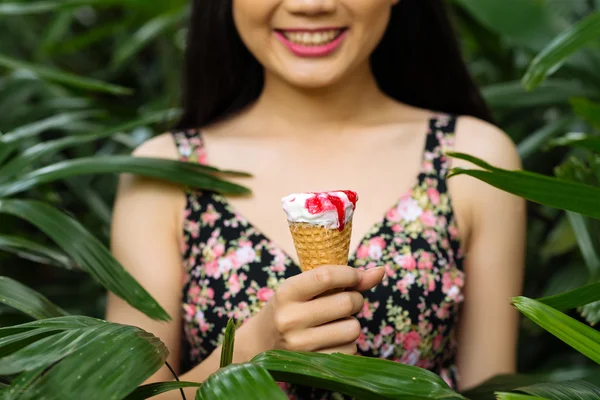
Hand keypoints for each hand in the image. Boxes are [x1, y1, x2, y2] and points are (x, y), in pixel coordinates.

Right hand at [251, 266, 384, 355]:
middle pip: (347, 303)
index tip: (357, 276)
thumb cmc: (289, 308)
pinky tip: (331, 340)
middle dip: (354, 299)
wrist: (259, 344)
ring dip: (351, 323)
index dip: (350, 274)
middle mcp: (291, 319)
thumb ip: (342, 279)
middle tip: (343, 302)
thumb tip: (381, 271)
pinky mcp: (312, 365)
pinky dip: (347, 344)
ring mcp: (301, 345)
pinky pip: (350, 351)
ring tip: (335, 322)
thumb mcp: (304, 288)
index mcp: (286, 293)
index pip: (326, 276)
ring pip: (353, 328)